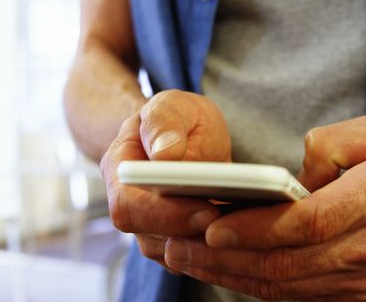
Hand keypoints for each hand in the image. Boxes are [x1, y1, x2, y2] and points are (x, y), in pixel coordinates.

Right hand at [101, 90, 230, 271]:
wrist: (185, 138)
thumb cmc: (177, 120)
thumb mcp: (172, 106)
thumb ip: (164, 122)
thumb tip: (165, 153)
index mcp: (120, 168)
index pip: (129, 204)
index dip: (165, 212)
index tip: (206, 210)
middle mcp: (129, 206)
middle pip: (149, 237)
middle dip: (193, 234)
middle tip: (234, 226)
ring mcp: (149, 229)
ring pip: (173, 254)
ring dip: (208, 247)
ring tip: (246, 233)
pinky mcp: (174, 243)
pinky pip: (191, 259)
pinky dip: (216, 251)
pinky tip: (245, 238)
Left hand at [164, 115, 365, 300]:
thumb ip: (334, 142)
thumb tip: (290, 177)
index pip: (312, 221)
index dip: (258, 227)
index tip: (213, 223)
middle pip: (288, 261)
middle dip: (224, 255)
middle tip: (176, 242)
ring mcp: (364, 280)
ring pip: (284, 285)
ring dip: (227, 273)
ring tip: (183, 256)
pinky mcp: (352, 295)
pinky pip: (292, 295)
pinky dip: (249, 283)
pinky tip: (217, 268)